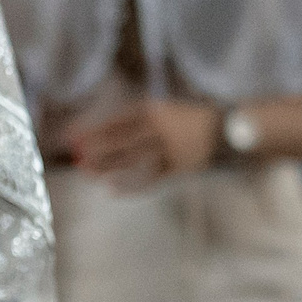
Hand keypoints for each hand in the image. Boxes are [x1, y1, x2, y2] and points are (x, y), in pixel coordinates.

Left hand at [66, 98, 221, 189]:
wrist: (228, 128)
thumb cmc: (189, 118)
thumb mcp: (162, 111)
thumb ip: (137, 121)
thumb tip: (102, 133)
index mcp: (155, 111)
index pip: (117, 121)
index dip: (94, 130)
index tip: (73, 136)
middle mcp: (161, 129)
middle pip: (122, 140)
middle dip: (97, 149)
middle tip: (74, 157)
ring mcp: (171, 149)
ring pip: (134, 159)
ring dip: (110, 166)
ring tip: (88, 173)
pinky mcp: (179, 167)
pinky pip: (153, 178)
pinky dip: (133, 185)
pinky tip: (113, 190)